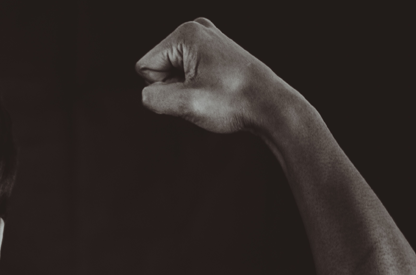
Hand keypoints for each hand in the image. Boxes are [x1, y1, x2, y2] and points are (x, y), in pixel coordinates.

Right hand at [136, 18, 297, 134]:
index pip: (145, 67)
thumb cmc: (234, 101)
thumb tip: (148, 95)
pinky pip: (186, 73)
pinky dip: (196, 87)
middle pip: (158, 68)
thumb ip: (153, 99)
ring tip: (212, 92)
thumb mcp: (187, 104)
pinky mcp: (213, 51)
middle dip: (174, 88)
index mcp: (186, 33)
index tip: (192, 91)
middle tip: (203, 93)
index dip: (163, 88)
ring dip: (185, 89)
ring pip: (172, 73)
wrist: (270, 105)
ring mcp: (206, 39)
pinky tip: (216, 90)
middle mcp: (196, 29)